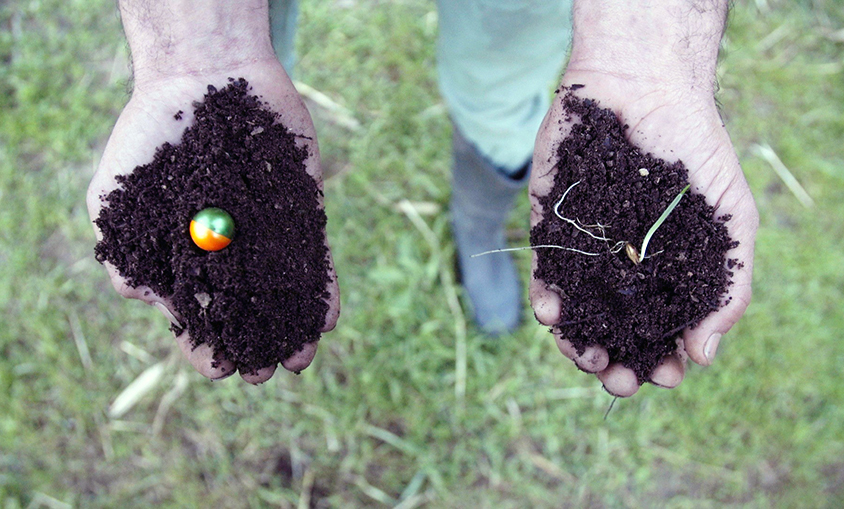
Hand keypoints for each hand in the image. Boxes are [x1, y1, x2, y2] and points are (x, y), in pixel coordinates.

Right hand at [87, 59, 339, 383]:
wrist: (204, 73)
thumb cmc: (151, 134)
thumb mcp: (117, 198)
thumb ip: (125, 257)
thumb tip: (152, 305)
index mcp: (187, 259)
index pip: (198, 317)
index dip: (207, 346)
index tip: (219, 367)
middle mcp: (231, 254)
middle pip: (248, 313)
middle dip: (257, 346)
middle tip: (267, 372)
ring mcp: (269, 234)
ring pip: (285, 293)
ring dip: (295, 328)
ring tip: (302, 356)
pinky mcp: (303, 211)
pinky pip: (315, 255)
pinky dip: (322, 286)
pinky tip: (326, 316)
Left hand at [529, 71, 757, 396]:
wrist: (644, 88)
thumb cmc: (695, 149)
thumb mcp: (731, 220)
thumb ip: (727, 288)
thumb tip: (704, 355)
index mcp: (667, 273)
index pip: (661, 333)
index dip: (662, 361)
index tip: (665, 374)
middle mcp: (624, 270)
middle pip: (614, 334)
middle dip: (613, 365)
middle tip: (617, 380)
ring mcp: (586, 253)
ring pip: (575, 316)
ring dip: (574, 345)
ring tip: (584, 354)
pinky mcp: (551, 230)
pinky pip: (544, 275)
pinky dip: (546, 300)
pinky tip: (552, 313)